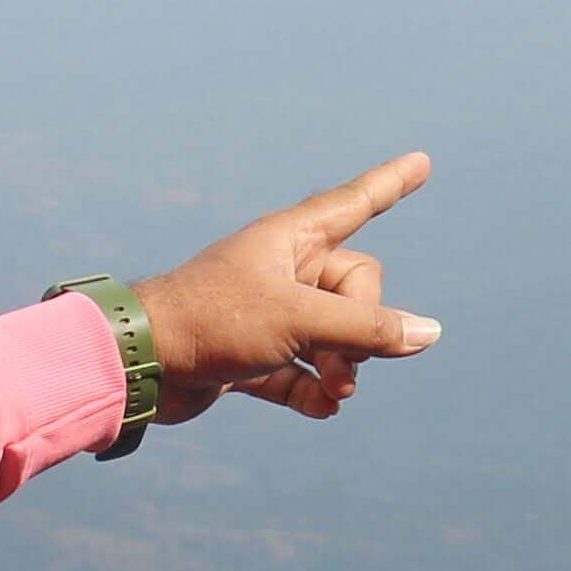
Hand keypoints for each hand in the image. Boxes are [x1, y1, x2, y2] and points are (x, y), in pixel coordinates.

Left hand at [129, 151, 443, 425]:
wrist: (142, 363)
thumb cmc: (216, 320)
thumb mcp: (300, 320)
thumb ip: (367, 329)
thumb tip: (428, 333)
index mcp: (292, 238)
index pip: (356, 202)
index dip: (392, 183)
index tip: (423, 162)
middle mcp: (282, 268)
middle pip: (356, 288)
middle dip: (360, 329)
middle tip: (339, 358)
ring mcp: (267, 312)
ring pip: (332, 334)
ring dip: (341, 366)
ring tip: (335, 390)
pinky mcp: (251, 355)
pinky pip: (302, 370)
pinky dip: (314, 389)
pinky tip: (322, 407)